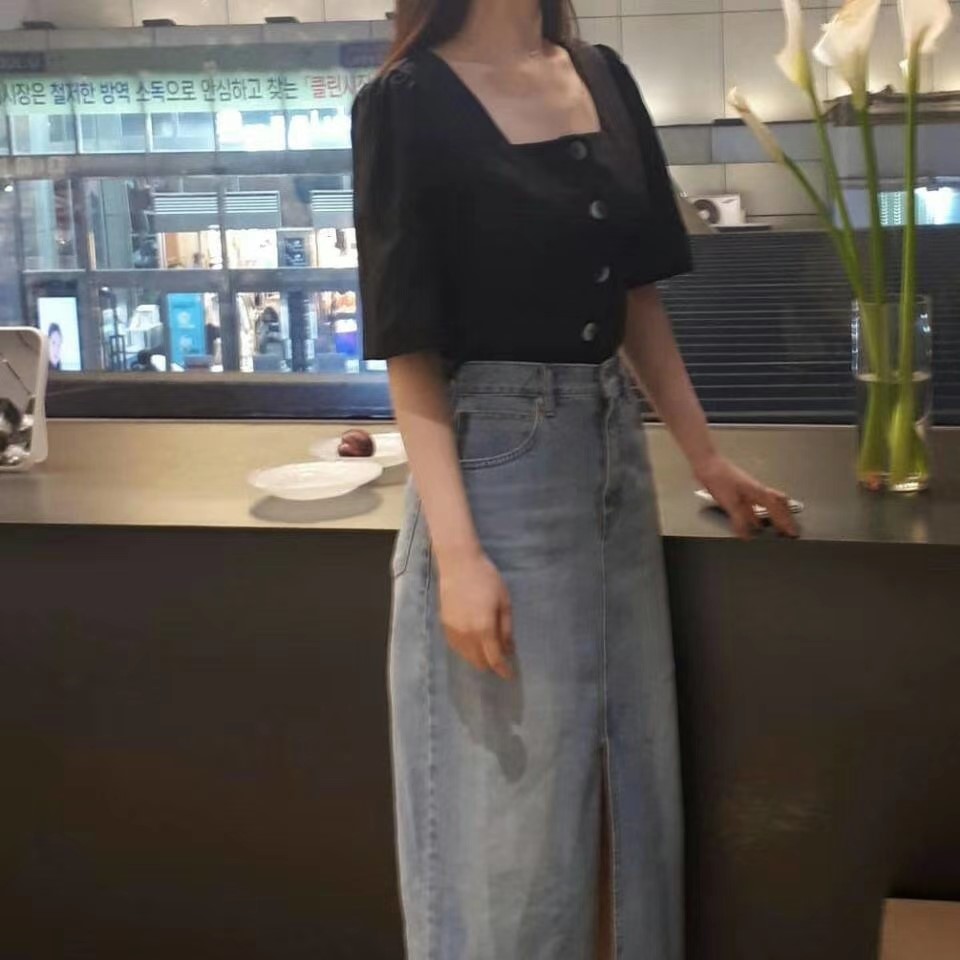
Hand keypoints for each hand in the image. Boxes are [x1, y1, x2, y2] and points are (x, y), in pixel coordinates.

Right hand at [438, 550, 514, 679]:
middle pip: (479, 662)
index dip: (503, 670)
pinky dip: (466, 651)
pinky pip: (456, 647)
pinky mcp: (444, 625)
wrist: (458, 564)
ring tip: (488, 652)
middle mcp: (466, 635)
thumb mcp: (504, 602)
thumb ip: (506, 628)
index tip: (510, 675)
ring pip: (466, 656)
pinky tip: (473, 645)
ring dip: (478, 658)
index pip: (494, 659)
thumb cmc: (487, 579)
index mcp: (484, 629)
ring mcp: (453, 631)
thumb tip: (509, 649)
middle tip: (501, 659)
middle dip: (491, 665)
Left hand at [694, 454, 798, 539]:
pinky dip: (756, 515)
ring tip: (775, 527)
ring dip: (772, 515)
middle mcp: (757, 491)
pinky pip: (752, 506)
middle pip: (778, 504)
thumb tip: (746, 535)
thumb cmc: (720, 478)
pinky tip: (751, 522)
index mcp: (759, 492)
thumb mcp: (730, 502)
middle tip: (790, 528)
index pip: (777, 510)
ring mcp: (748, 491)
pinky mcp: (739, 492)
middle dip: (785, 516)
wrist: (707, 464)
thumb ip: (739, 520)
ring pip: (766, 505)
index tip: (793, 532)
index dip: (785, 522)